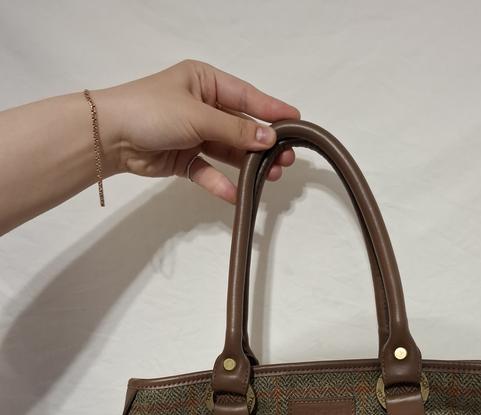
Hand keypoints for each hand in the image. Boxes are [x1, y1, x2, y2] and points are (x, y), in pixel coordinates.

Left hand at [94, 60, 300, 203]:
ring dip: (248, 163)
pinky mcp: (183, 158)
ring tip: (272, 175)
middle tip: (286, 158)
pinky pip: (208, 171)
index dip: (271, 110)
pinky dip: (220, 182)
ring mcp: (192, 133)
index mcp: (204, 81)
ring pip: (228, 150)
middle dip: (263, 143)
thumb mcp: (199, 115)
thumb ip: (236, 129)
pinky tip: (237, 193)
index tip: (296, 122)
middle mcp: (201, 105)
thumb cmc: (151, 110)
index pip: (246, 96)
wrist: (110, 136)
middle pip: (240, 126)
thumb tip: (269, 138)